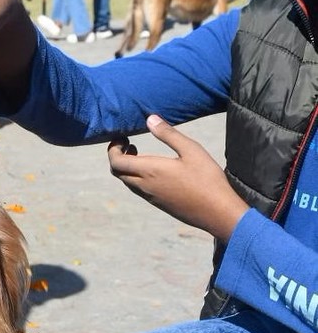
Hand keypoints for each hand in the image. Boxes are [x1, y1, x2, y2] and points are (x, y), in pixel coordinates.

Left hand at [107, 114, 248, 241]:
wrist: (218, 213)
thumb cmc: (207, 179)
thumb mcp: (191, 150)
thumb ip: (168, 134)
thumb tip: (149, 119)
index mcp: (149, 171)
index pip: (115, 162)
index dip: (112, 149)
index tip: (121, 137)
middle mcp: (145, 186)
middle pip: (118, 172)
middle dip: (117, 156)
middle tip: (128, 143)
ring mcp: (151, 197)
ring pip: (127, 181)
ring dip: (126, 166)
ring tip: (138, 152)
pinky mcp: (159, 204)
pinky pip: (138, 189)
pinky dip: (135, 176)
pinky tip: (152, 169)